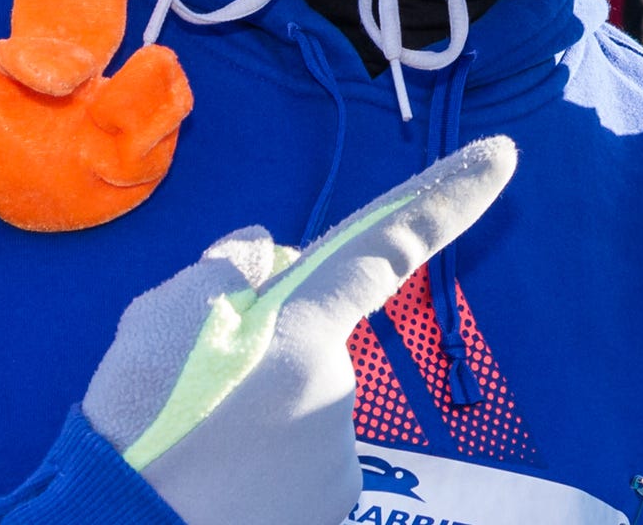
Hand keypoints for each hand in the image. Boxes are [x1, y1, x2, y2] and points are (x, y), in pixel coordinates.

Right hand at [79, 138, 516, 524]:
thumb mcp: (161, 313)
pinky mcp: (328, 510)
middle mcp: (341, 392)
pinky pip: (294, 465)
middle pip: (311, 346)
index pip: (388, 244)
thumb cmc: (138, 424)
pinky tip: (209, 480)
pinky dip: (256, 466)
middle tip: (193, 388)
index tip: (504, 154)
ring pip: (298, 409)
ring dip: (255, 413)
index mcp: (307, 329)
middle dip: (266, 353)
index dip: (448, 196)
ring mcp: (337, 460)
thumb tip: (272, 257)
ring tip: (191, 441)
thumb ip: (228, 267)